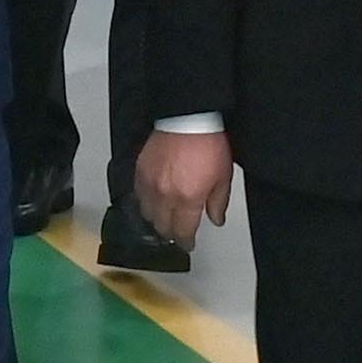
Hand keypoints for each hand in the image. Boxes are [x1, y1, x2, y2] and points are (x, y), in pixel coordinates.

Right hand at [137, 128, 233, 247]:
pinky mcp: (140, 171)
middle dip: (171, 233)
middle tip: (177, 233)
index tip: (188, 243)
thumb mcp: (223, 176)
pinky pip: (138, 195)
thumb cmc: (207, 144)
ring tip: (163, 219)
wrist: (188, 119)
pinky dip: (144, 202)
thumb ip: (219, 202)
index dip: (186, 242)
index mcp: (188, 199)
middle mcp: (165, 195)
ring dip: (156, 220)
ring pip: (146, 213)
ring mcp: (150, 183)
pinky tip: (151, 201)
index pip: (183, 231)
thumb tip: (216, 219)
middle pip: (162, 226)